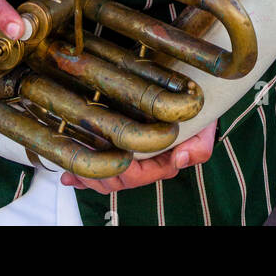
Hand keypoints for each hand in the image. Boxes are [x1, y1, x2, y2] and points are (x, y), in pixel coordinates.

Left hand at [60, 120, 217, 193]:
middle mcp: (145, 164)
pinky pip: (101, 171)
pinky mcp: (120, 150)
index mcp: (163, 162)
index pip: (140, 175)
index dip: (124, 171)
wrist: (188, 94)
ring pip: (107, 179)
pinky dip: (84, 177)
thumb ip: (200, 146)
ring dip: (89, 177)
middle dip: (100, 177)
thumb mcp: (205, 125)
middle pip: (119, 181)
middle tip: (82, 166)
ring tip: (73, 170)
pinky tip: (70, 178)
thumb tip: (181, 159)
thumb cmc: (195, 111)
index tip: (113, 157)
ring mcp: (131, 159)